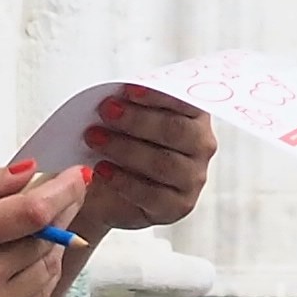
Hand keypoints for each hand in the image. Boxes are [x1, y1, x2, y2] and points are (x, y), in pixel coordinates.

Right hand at [0, 162, 87, 296]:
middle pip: (46, 240)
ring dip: (52, 246)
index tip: (79, 176)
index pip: (32, 212)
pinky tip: (27, 262)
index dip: (64, 192)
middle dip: (62, 214)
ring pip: (49, 270)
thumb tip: (33, 171)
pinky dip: (41, 275)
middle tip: (64, 198)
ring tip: (38, 232)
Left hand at [67, 94, 213, 237]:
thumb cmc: (122, 146)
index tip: (128, 90)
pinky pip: (152, 194)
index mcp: (195, 116)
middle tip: (106, 111)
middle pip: (176, 130)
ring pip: (164, 162)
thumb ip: (129, 105)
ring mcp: (193, 178)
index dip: (158, 95)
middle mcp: (201, 146)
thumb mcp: (125, 120)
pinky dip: (123, 180)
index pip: (186, 101)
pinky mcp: (178, 206)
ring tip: (95, 139)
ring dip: (125, 148)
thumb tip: (115, 96)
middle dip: (137, 119)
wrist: (107, 190)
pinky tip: (102, 169)